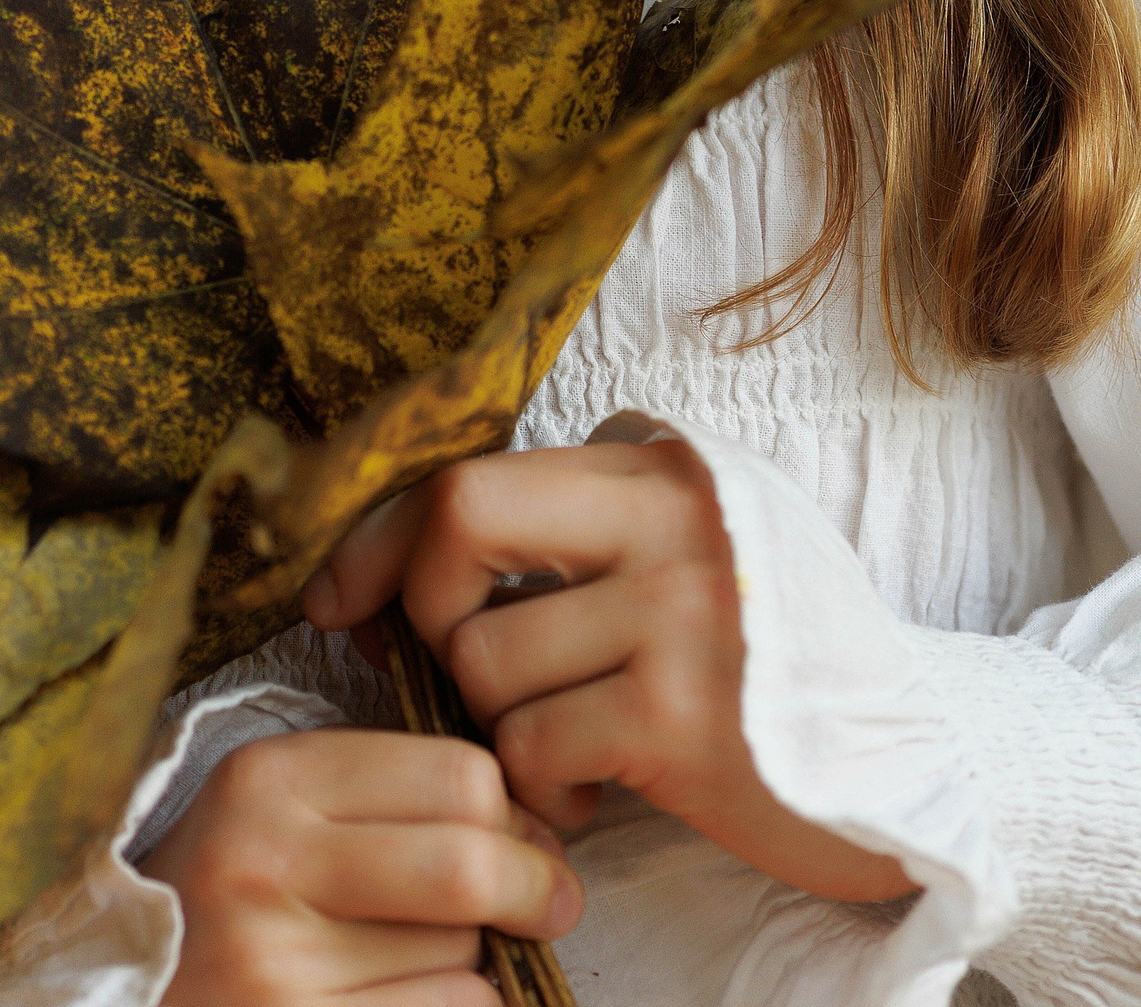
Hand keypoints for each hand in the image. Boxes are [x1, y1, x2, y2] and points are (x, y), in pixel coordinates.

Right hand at [139, 726, 582, 1004]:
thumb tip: (541, 835)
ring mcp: (274, 967)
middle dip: (534, 888)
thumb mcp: (289, 812)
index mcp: (267, 780)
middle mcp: (264, 863)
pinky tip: (402, 998)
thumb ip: (396, 797)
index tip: (528, 838)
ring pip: (460, 957)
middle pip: (469, 866)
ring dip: (473, 961)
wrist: (139, 992)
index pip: (455, 775)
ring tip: (417, 957)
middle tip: (551, 904)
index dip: (515, 810)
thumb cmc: (235, 899)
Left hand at [303, 422, 910, 905]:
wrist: (921, 765)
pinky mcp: (684, 721)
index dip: (384, 534)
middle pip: (461, 521)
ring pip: (488, 661)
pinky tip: (598, 793)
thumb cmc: (780, 660)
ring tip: (567, 742)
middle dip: (424, 608)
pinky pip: (537, 748)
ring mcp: (681, 616)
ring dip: (502, 724)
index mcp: (660, 470)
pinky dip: (546, 788)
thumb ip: (588, 522)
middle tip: (460, 671)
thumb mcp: (695, 547)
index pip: (474, 468)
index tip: (339, 596)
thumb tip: (421, 535)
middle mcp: (670, 522)